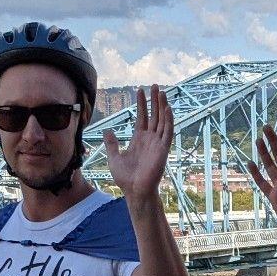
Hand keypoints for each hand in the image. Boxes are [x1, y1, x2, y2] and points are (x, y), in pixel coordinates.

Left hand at [102, 85, 174, 200]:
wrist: (134, 191)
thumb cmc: (125, 178)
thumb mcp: (114, 157)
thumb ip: (112, 143)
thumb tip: (107, 131)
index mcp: (139, 139)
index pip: (142, 117)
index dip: (142, 104)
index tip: (140, 90)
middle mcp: (150, 139)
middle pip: (154, 115)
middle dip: (154, 100)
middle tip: (154, 85)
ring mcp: (157, 143)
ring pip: (162, 120)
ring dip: (162, 106)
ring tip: (161, 92)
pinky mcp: (163, 149)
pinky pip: (168, 132)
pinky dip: (169, 120)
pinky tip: (168, 108)